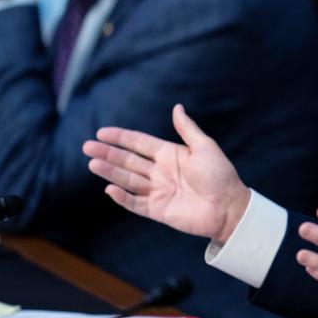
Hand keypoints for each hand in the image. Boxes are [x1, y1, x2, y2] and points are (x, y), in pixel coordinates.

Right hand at [82, 104, 250, 242]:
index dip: (121, 138)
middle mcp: (160, 172)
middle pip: (129, 161)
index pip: (140, 143)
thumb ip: (187, 129)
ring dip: (110, 172)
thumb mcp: (205, 147)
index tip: (102, 132)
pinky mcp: (158, 210)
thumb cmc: (221, 175)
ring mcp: (158, 191)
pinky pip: (135, 203)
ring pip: (128, 180)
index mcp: (170, 155)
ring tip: (92, 163)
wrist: (230, 206)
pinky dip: (122, 198)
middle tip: (87, 147)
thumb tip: (177, 107)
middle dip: (108, 153)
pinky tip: (110, 189)